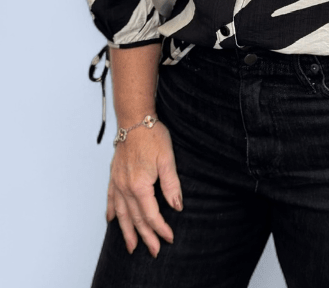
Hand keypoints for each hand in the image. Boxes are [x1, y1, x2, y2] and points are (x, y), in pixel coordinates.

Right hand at [106, 121, 182, 256]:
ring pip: (122, 213)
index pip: (151, 214)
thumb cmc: (152, 135)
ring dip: (126, 231)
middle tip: (153, 250)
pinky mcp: (114, 175)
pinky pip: (111, 198)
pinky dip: (112, 211)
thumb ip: (171, 185)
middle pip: (136, 218)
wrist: (134, 119)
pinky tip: (112, 220)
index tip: (169, 238)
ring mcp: (117, 182)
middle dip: (145, 236)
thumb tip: (177, 206)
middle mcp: (125, 187)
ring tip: (131, 246)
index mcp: (139, 185)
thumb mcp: (167, 159)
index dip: (161, 228)